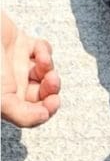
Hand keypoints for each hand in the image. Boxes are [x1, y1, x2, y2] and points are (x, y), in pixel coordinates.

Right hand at [1, 12, 59, 126]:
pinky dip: (45, 51)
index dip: (46, 110)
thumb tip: (42, 116)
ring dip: (49, 69)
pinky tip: (38, 49)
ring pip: (44, 73)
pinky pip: (41, 51)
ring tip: (44, 61)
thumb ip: (19, 112)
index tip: (53, 101)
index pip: (30, 114)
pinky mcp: (19, 44)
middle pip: (41, 95)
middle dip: (51, 89)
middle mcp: (8, 83)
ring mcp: (14, 64)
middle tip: (51, 80)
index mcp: (2, 98)